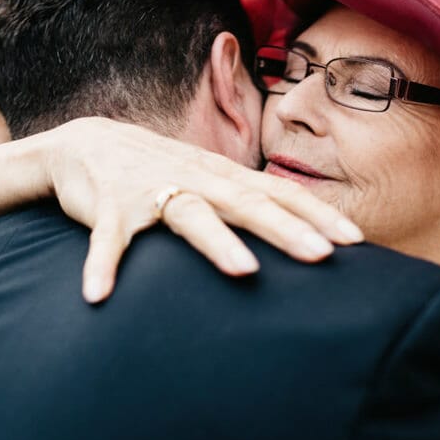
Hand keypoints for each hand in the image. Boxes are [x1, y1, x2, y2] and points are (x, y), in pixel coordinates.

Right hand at [37, 118, 363, 302]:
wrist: (84, 143)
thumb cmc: (157, 169)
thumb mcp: (204, 179)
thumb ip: (243, 200)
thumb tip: (297, 233)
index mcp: (220, 175)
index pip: (277, 191)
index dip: (315, 214)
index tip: (355, 241)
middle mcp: (192, 178)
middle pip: (246, 202)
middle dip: (285, 229)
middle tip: (322, 256)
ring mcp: (150, 190)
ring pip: (189, 214)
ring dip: (216, 242)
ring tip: (244, 272)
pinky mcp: (108, 207)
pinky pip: (108, 240)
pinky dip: (102, 265)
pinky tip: (98, 296)